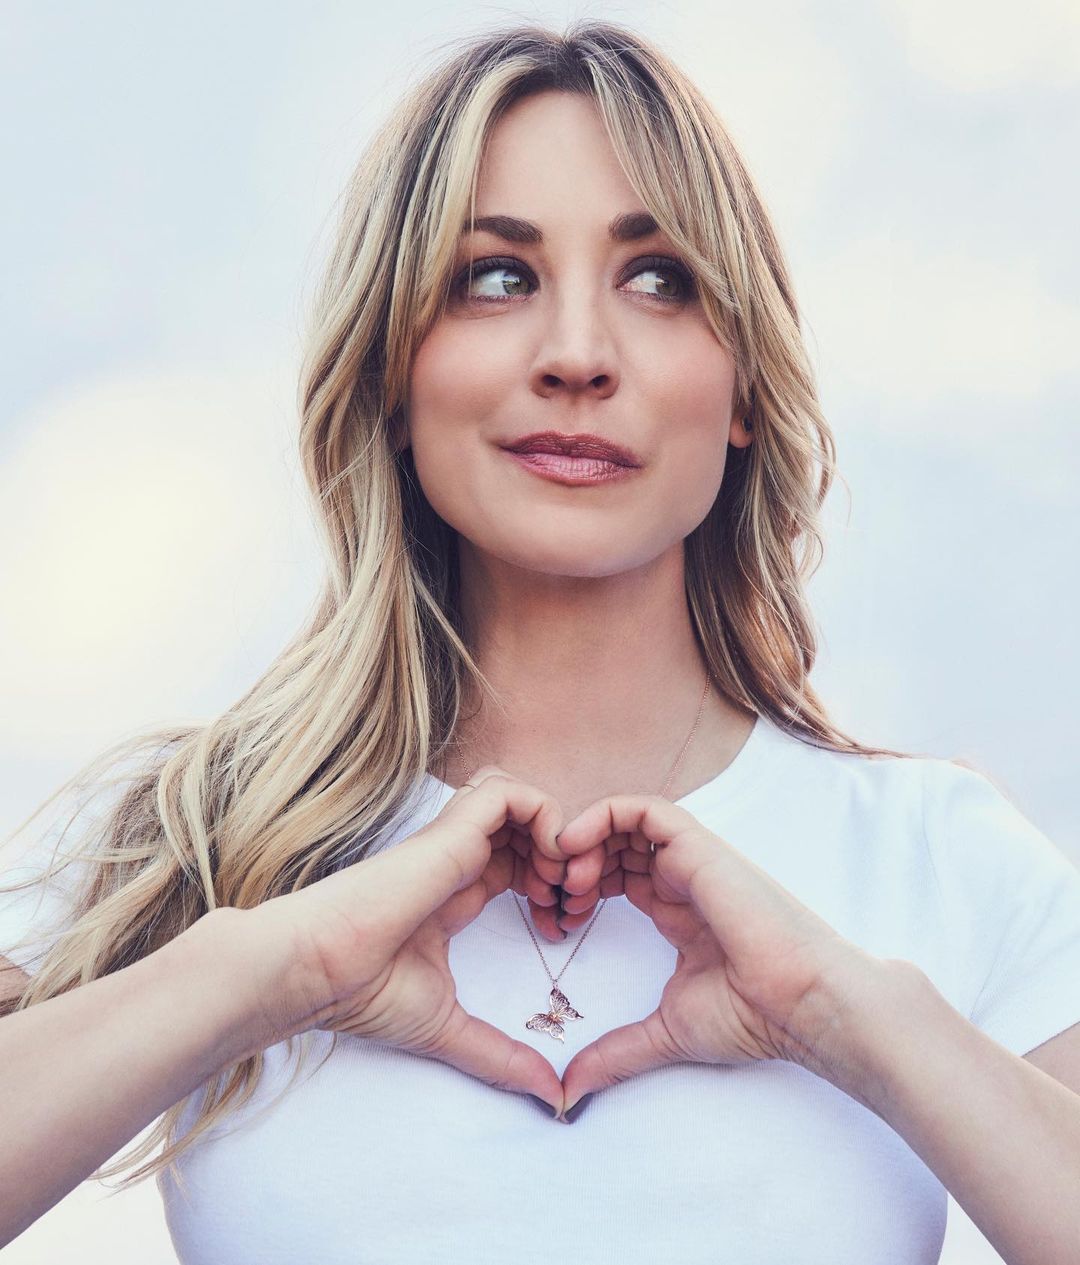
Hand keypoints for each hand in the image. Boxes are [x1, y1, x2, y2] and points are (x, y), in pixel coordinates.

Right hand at [229, 767, 567, 1111]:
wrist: (314, 971)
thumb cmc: (363, 994)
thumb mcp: (450, 1028)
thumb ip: (502, 1057)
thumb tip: (553, 1099)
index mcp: (455, 890)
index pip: (516, 862)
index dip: (551, 884)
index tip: (561, 926)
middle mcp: (456, 858)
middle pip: (526, 826)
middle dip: (565, 856)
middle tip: (573, 902)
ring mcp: (452, 840)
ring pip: (521, 798)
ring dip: (557, 832)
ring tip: (560, 882)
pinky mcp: (450, 830)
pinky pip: (510, 792)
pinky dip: (544, 816)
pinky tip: (548, 864)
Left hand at [553, 793, 882, 1118]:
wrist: (801, 1004)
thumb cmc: (752, 1018)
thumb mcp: (665, 1032)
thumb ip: (616, 1052)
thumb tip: (570, 1091)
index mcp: (677, 910)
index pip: (619, 876)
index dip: (580, 888)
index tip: (556, 920)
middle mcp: (683, 879)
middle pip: (616, 844)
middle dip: (574, 862)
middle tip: (552, 896)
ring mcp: (692, 860)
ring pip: (625, 821)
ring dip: (584, 838)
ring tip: (564, 876)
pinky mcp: (699, 847)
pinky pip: (645, 810)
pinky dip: (603, 815)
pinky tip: (575, 846)